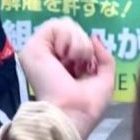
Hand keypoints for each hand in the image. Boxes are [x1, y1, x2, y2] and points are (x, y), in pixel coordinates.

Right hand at [18, 18, 114, 139]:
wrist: (71, 114)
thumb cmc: (87, 105)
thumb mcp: (105, 79)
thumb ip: (104, 57)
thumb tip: (94, 37)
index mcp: (65, 66)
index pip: (78, 40)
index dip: (88, 50)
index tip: (88, 67)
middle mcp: (52, 57)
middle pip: (72, 30)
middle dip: (84, 46)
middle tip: (81, 64)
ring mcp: (41, 51)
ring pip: (65, 26)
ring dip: (78, 44)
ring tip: (73, 61)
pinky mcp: (33, 47)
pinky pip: (55, 26)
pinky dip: (68, 40)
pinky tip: (66, 57)